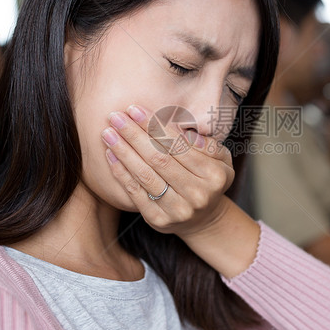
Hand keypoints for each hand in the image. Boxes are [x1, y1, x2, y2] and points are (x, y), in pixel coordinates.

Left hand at [101, 104, 234, 237]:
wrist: (203, 220)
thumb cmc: (208, 180)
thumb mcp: (221, 160)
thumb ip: (208, 144)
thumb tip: (186, 132)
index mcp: (214, 175)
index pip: (179, 145)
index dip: (155, 126)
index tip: (134, 110)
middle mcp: (197, 194)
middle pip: (159, 159)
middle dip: (135, 135)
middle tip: (115, 117)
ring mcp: (177, 210)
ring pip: (145, 175)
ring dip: (123, 152)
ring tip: (108, 133)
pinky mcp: (158, 220)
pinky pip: (136, 193)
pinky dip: (121, 172)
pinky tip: (110, 155)